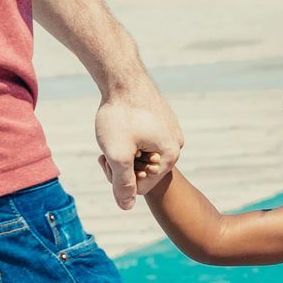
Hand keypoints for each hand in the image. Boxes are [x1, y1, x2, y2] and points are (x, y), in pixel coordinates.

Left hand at [95, 71, 182, 208]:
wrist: (122, 75)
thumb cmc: (120, 115)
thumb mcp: (118, 155)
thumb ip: (122, 184)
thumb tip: (126, 207)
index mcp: (170, 156)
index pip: (141, 186)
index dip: (119, 178)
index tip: (106, 159)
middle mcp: (176, 144)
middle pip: (144, 171)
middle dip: (122, 164)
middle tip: (106, 147)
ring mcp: (170, 130)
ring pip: (142, 155)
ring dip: (124, 150)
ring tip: (114, 134)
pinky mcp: (161, 119)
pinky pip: (144, 140)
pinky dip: (129, 137)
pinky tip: (121, 123)